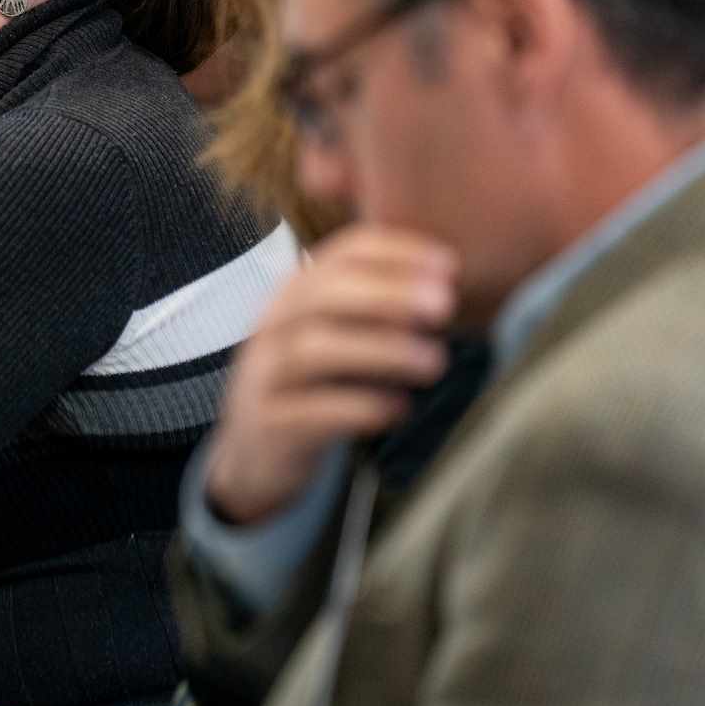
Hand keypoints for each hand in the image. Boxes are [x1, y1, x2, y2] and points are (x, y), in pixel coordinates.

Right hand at [204, 224, 454, 525]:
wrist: (255, 451)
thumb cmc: (314, 384)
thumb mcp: (335, 334)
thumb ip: (378, 306)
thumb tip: (448, 283)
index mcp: (296, 293)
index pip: (342, 254)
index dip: (395, 254)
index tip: (449, 266)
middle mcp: (274, 325)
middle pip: (322, 294)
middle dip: (387, 295)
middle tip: (444, 306)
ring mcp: (267, 374)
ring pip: (314, 350)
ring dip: (380, 349)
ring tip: (434, 361)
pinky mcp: (271, 424)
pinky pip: (310, 411)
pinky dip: (357, 406)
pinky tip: (399, 407)